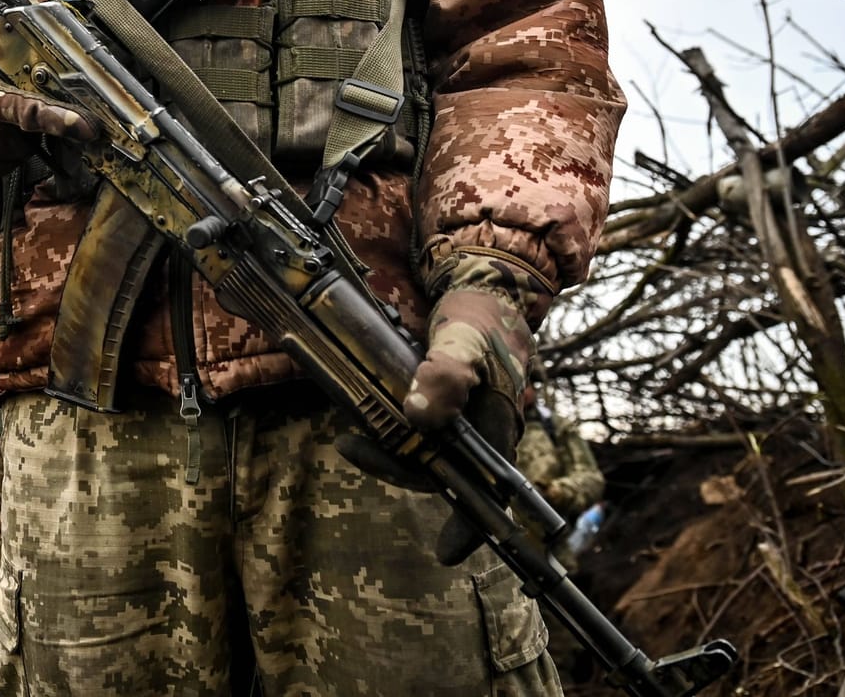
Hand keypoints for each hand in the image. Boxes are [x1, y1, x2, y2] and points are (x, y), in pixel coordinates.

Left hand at [338, 248, 548, 564]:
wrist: (484, 291)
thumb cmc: (481, 318)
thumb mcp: (464, 340)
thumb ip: (446, 374)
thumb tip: (420, 416)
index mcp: (496, 427)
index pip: (490, 491)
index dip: (470, 525)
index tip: (447, 553)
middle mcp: (478, 432)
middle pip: (439, 472)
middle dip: (396, 467)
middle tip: (350, 448)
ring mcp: (458, 421)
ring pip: (422, 453)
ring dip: (386, 450)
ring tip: (348, 439)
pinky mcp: (438, 407)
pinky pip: (413, 432)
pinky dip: (387, 431)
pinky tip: (359, 421)